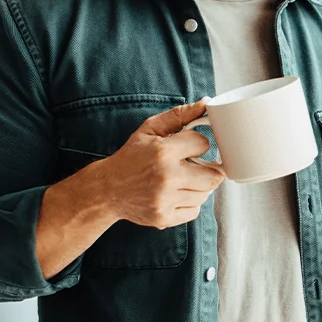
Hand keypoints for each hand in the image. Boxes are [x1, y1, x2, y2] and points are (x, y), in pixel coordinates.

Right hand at [89, 98, 224, 228]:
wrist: (108, 189)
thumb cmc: (132, 156)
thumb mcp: (150, 129)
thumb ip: (179, 115)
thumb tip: (206, 103)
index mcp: (163, 152)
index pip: (203, 144)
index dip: (199, 144)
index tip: (190, 147)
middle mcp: (166, 177)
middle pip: (213, 176)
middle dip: (208, 169)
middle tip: (196, 165)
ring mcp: (165, 201)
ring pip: (205, 194)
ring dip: (199, 186)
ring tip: (183, 179)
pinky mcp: (164, 218)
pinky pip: (195, 211)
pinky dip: (190, 202)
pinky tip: (176, 193)